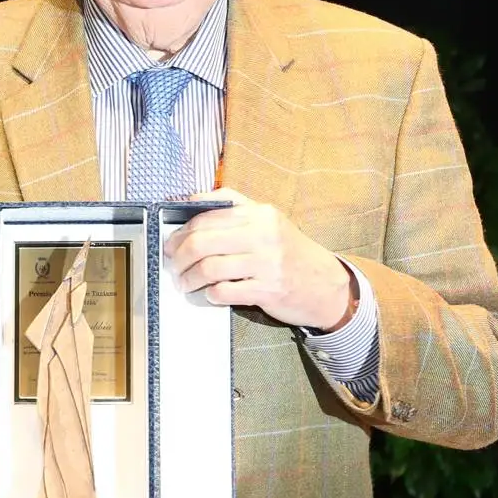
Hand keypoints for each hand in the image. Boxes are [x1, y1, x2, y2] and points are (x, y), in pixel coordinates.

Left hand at [163, 188, 354, 331]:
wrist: (325, 284)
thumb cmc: (289, 252)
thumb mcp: (268, 221)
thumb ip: (234, 207)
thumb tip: (191, 202)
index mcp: (259, 214)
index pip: (206, 217)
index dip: (181, 232)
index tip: (171, 243)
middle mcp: (263, 235)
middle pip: (202, 242)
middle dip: (178, 257)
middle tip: (172, 266)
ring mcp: (267, 263)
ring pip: (209, 268)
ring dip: (189, 279)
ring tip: (185, 283)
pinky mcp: (268, 290)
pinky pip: (224, 292)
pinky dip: (210, 295)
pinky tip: (210, 294)